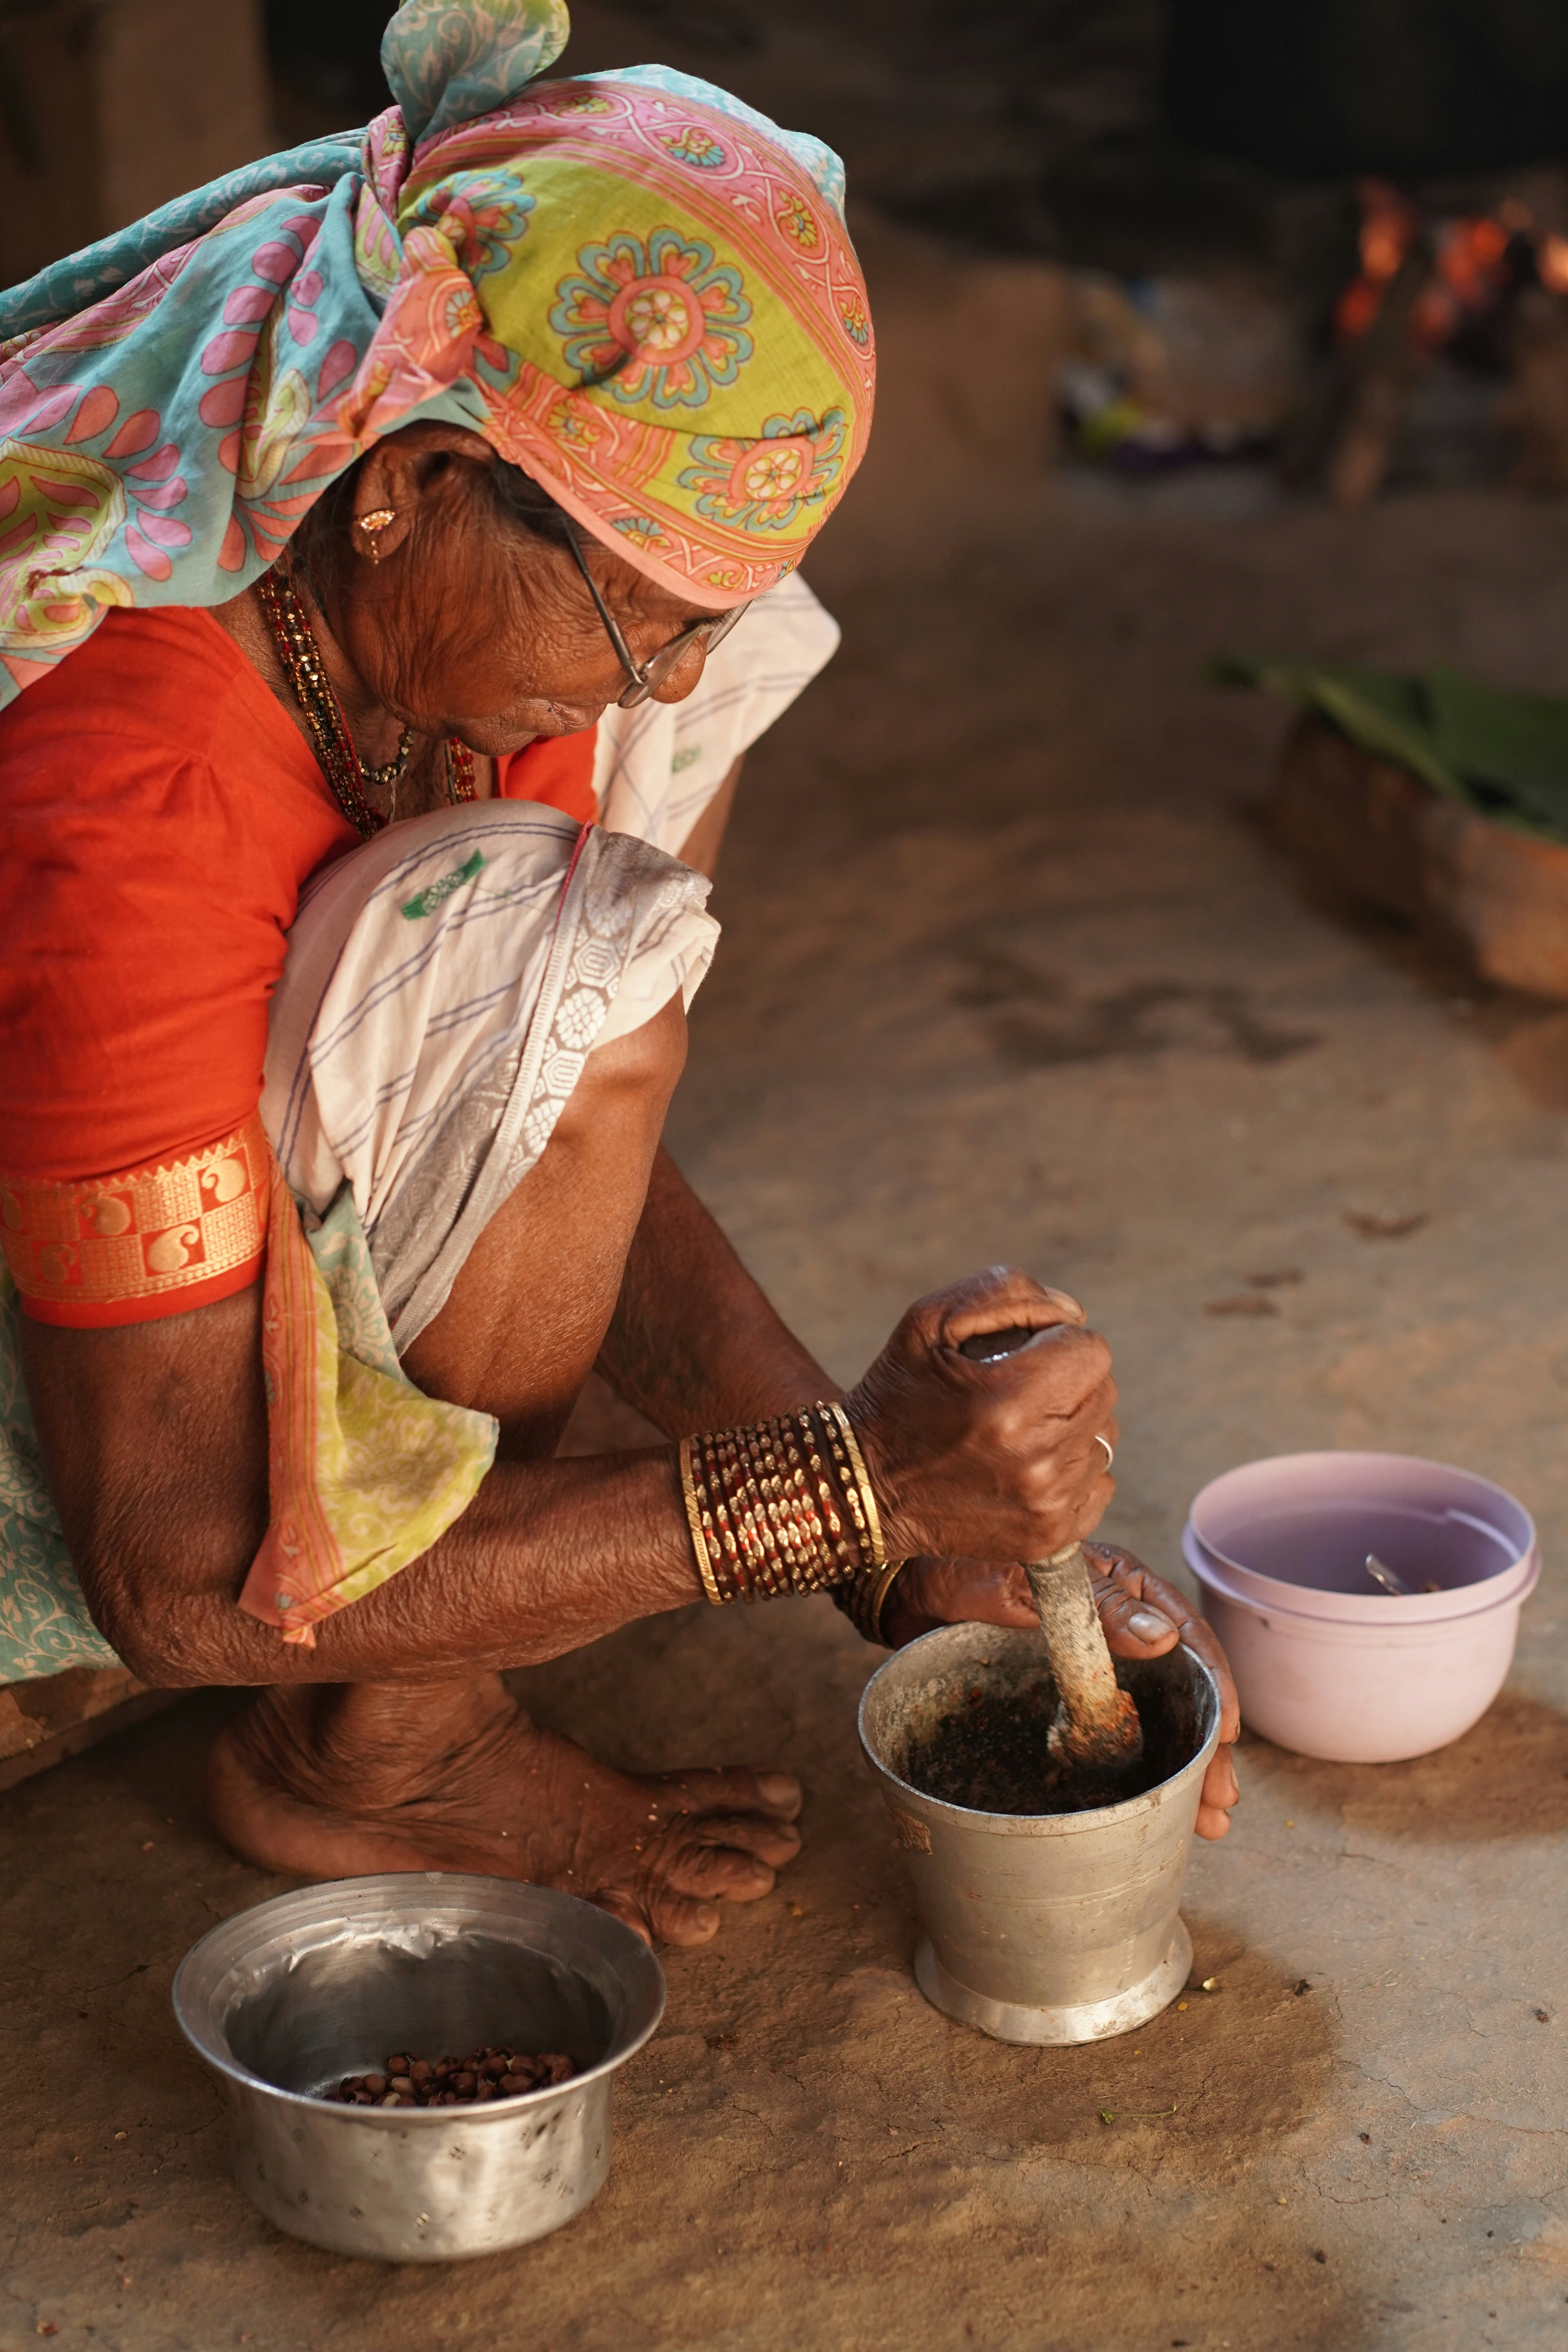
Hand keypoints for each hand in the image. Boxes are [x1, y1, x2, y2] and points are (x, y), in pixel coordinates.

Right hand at [844, 1267, 1117, 1567]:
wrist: (862, 1488)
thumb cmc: (898, 1395)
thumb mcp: (928, 1320)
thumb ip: (1007, 1292)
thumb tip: (1073, 1312)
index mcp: (1007, 1401)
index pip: (1091, 1350)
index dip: (1057, 1341)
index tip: (1019, 1354)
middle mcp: (1035, 1459)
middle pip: (1102, 1390)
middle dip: (1064, 1379)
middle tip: (1014, 1389)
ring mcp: (1047, 1505)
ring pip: (1104, 1437)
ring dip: (1069, 1424)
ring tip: (1016, 1429)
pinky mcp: (1051, 1537)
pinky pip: (1100, 1484)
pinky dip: (1071, 1469)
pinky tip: (1024, 1465)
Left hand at [884, 1542, 1240, 1840]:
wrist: (899, 1591)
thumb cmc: (953, 1570)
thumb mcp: (1020, 1584)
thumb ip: (1091, 1607)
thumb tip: (1163, 1636)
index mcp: (1116, 1585)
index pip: (1184, 1636)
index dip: (1214, 1687)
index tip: (1230, 1737)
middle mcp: (1113, 1626)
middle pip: (1177, 1690)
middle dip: (1205, 1749)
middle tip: (1222, 1804)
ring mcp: (1090, 1664)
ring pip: (1150, 1720)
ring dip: (1180, 1771)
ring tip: (1206, 1822)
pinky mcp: (1063, 1694)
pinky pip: (1109, 1734)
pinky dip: (1134, 1774)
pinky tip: (1155, 1811)